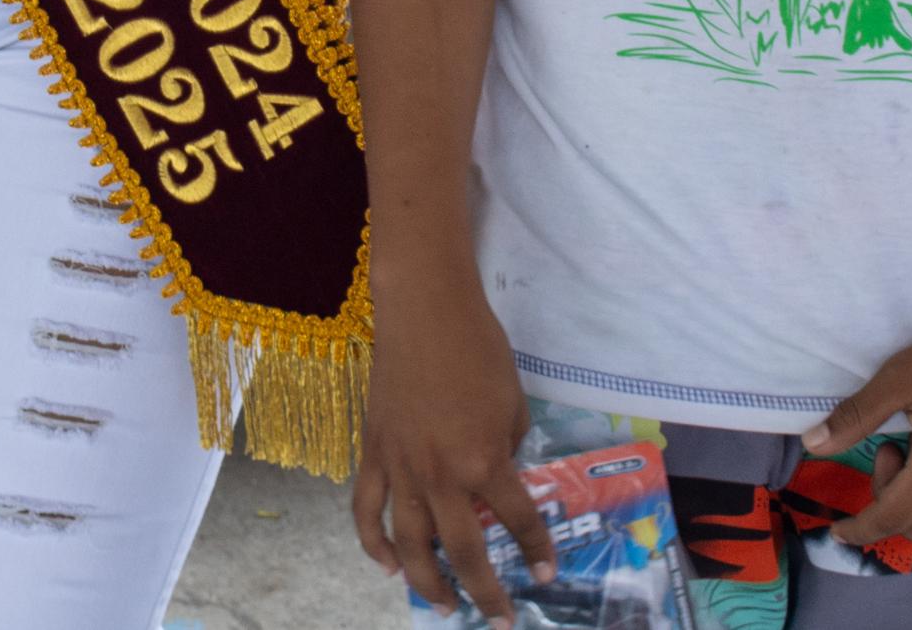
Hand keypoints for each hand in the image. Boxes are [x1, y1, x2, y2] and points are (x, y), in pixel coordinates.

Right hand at [349, 266, 552, 620]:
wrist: (424, 312)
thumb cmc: (479, 350)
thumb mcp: (514, 405)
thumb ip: (507, 449)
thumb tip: (497, 474)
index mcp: (484, 462)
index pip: (518, 521)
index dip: (536, 552)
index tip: (545, 574)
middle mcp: (441, 476)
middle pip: (463, 551)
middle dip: (484, 592)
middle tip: (497, 618)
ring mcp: (401, 468)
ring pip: (408, 543)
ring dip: (426, 582)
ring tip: (441, 605)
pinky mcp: (373, 453)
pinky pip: (366, 508)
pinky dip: (372, 542)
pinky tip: (387, 565)